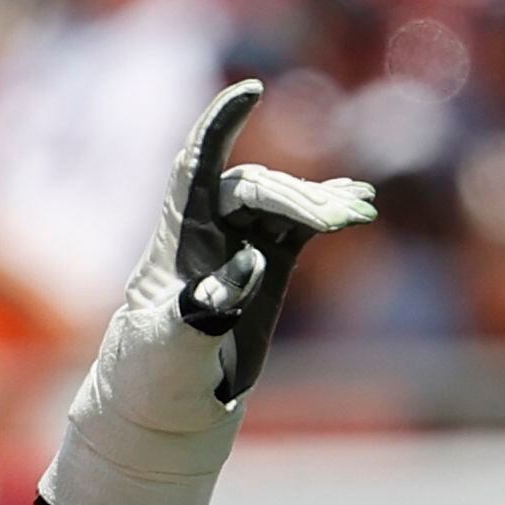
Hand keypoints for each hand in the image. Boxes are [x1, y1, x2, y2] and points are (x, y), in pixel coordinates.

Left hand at [39, 80, 373, 504]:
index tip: (251, 89)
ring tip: (351, 213)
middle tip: (332, 219)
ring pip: (282, 204)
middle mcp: (204, 237)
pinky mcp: (264, 272)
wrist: (160, 416)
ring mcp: (237, 251)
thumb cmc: (148, 383)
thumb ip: (204, 312)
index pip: (191, 168)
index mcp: (172, 243)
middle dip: (293, 195)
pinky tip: (355, 206)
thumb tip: (244, 268)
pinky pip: (298, 228)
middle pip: (253, 187)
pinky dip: (326, 213)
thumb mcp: (169, 353)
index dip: (219, 125)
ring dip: (317, 202)